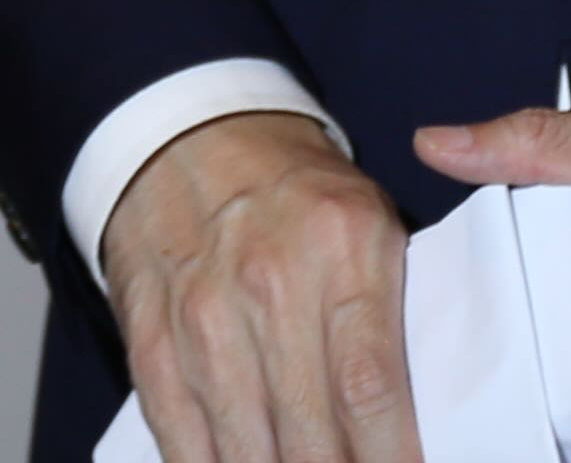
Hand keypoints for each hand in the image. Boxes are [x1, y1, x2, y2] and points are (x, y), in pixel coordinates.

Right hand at [103, 110, 420, 462]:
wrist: (187, 139)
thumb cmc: (293, 193)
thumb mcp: (369, 220)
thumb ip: (395, 312)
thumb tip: (416, 418)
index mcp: (341, 247)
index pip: (369, 385)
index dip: (389, 458)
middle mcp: (269, 284)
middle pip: (310, 435)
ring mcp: (202, 319)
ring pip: (247, 452)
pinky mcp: (153, 345)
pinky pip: (184, 443)